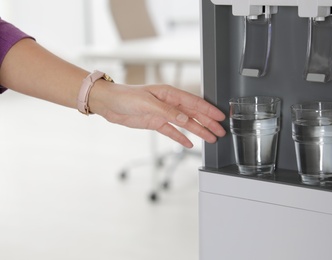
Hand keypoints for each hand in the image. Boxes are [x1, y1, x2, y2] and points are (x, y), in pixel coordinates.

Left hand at [90, 83, 225, 147]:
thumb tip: (185, 118)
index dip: (208, 110)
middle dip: (208, 123)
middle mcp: (169, 103)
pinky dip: (181, 138)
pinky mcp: (156, 123)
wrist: (108, 104)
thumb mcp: (148, 103)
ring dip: (199, 131)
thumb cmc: (125, 97)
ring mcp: (163, 114)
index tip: (220, 117)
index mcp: (169, 94)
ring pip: (186, 124)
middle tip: (221, 131)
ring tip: (211, 139)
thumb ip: (168, 111)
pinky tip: (189, 143)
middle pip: (194, 114)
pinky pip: (172, 131)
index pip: (194, 102)